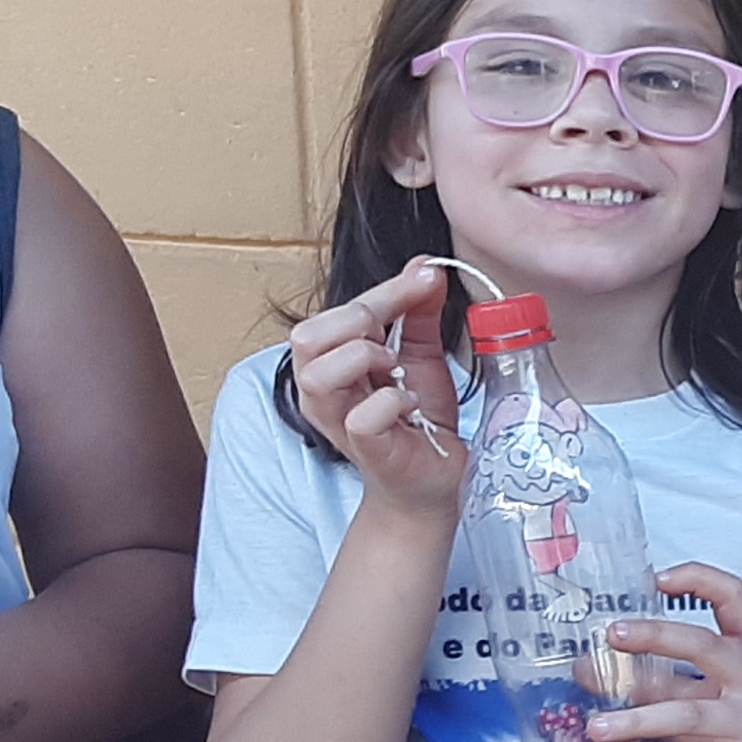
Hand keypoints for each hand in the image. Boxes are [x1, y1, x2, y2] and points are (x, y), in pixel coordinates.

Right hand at [285, 262, 465, 520]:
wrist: (433, 475)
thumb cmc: (416, 417)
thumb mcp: (420, 353)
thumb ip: (419, 310)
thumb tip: (427, 266)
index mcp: (328, 360)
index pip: (337, 311)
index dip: (384, 289)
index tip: (427, 277)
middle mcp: (320, 390)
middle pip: (308, 335)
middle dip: (362, 321)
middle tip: (397, 340)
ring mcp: (336, 421)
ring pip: (320, 373)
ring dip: (367, 359)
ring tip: (397, 372)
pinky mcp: (363, 448)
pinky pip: (363, 416)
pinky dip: (393, 403)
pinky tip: (410, 407)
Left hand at [590, 563, 741, 741]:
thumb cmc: (737, 738)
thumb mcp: (713, 697)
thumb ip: (668, 679)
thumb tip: (591, 669)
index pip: (732, 597)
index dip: (697, 579)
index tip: (655, 579)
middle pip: (704, 645)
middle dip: (654, 636)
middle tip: (611, 637)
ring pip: (687, 714)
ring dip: (635, 720)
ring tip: (595, 728)